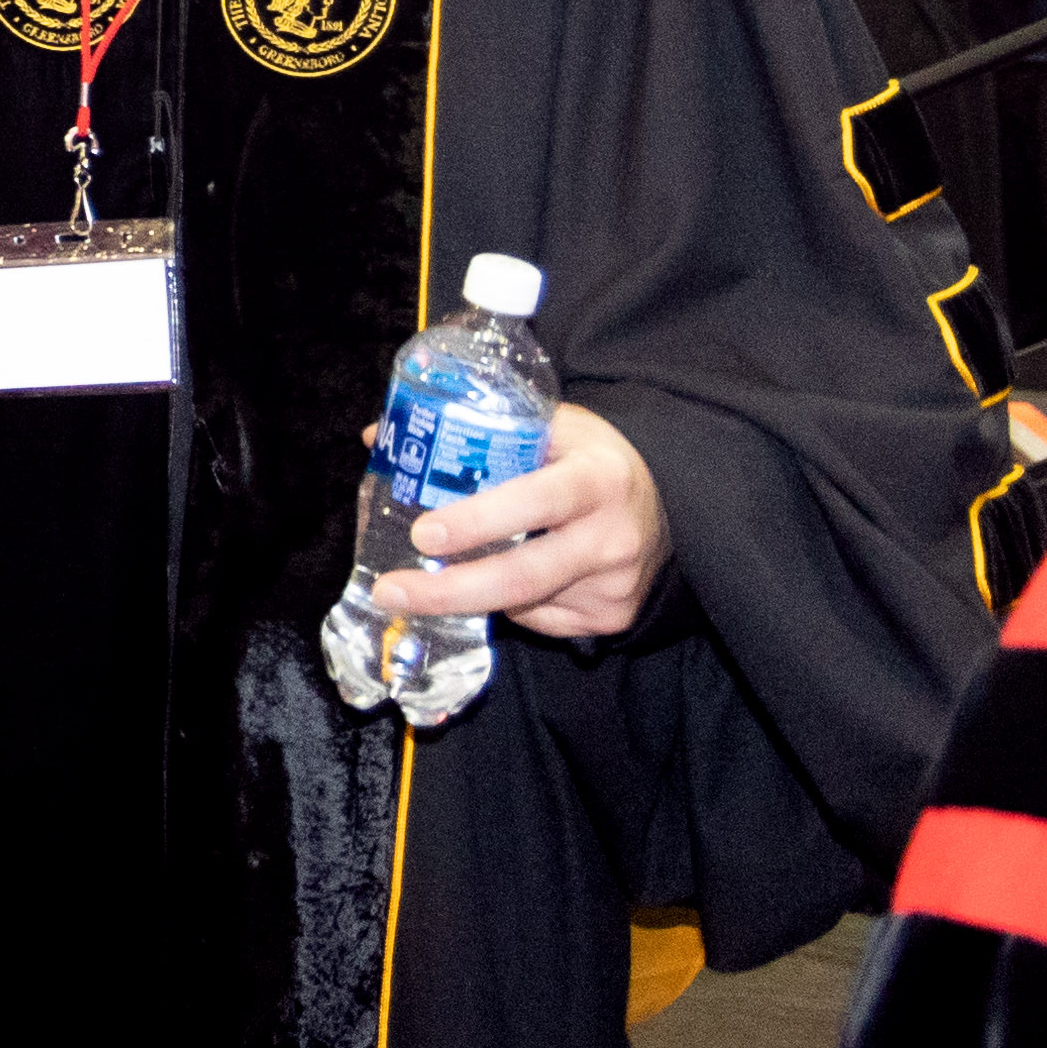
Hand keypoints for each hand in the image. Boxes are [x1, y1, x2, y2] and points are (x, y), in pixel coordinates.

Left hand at [372, 399, 672, 643]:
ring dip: (468, 594)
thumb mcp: (551, 429)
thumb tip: (377, 437)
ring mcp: (614, 586)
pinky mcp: (611, 618)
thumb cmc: (590, 461)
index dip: (478, 521)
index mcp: (598, 479)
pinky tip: (504, 579)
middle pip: (521, 577)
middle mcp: (612, 537)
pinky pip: (538, 618)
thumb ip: (475, 430)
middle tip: (389, 591)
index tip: (423, 534)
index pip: (535, 501)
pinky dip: (507, 603)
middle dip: (447, 591)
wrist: (669, 504)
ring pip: (520, 602)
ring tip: (428, 582)